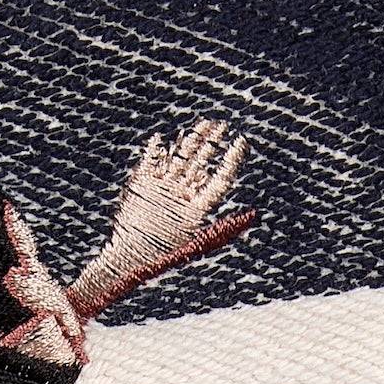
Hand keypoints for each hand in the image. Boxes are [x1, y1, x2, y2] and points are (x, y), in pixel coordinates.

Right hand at [69, 120, 254, 316]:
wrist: (130, 260)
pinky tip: (161, 140)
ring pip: (181, 158)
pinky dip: (155, 150)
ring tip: (205, 123)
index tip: (241, 143)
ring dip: (192, 140)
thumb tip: (254, 215)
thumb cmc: (162, 258)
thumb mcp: (197, 242)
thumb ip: (224, 227)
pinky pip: (151, 160)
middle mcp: (182, 195)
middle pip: (201, 164)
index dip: (231, 162)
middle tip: (222, 124)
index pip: (219, 181)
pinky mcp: (142, 182)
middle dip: (211, 143)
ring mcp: (163, 186)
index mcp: (197, 209)